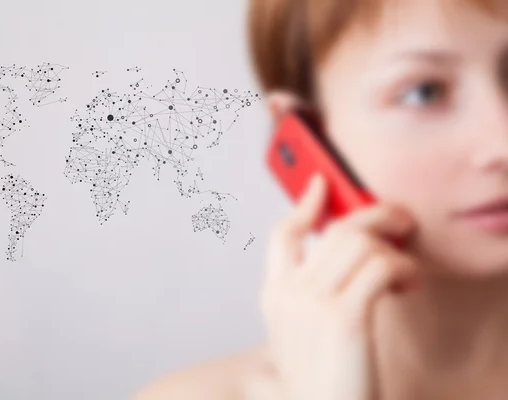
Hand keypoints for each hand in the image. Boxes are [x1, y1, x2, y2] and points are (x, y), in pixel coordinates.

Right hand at [260, 173, 418, 399]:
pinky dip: (403, 268)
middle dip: (375, 216)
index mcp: (274, 297)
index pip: (282, 234)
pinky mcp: (344, 318)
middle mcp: (288, 294)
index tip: (323, 183)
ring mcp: (312, 304)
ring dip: (394, 248)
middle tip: (401, 222)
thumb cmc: (323, 383)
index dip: (305, 204)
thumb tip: (347, 257)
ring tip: (406, 270)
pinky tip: (408, 284)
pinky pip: (381, 266)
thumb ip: (313, 294)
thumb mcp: (306, 335)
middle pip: (334, 230)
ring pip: (359, 241)